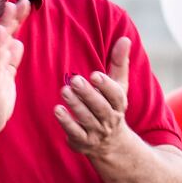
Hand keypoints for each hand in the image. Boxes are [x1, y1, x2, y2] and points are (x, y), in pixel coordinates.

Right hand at [0, 0, 30, 142]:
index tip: (27, 2)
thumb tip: (17, 42)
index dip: (17, 18)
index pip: (9, 34)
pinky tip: (0, 31)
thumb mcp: (7, 75)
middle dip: (13, 15)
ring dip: (5, 23)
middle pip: (3, 32)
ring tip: (12, 6)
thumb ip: (11, 59)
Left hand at [55, 36, 131, 158]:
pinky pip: (75, 133)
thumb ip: (120, 62)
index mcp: (119, 105)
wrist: (111, 144)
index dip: (106, 86)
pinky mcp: (83, 142)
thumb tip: (125, 38)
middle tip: (75, 81)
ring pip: (87, 119)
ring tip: (64, 91)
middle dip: (88, 94)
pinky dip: (66, 123)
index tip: (95, 75)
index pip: (116, 95)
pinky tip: (57, 110)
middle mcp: (110, 120)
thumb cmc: (111, 106)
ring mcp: (97, 132)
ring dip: (76, 105)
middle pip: (101, 108)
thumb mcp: (119, 86)